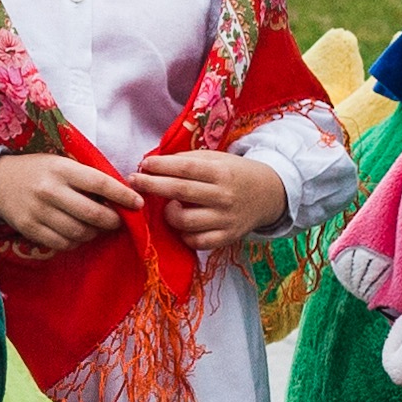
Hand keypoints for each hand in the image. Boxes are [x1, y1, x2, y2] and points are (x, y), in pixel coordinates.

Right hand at [0, 149, 135, 254]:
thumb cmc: (38, 170)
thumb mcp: (61, 163)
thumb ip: (86, 178)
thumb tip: (120, 196)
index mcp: (61, 169)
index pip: (100, 183)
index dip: (123, 195)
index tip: (138, 204)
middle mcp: (50, 190)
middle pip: (93, 214)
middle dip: (112, 220)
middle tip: (117, 220)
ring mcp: (38, 212)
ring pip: (79, 232)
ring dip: (94, 233)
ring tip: (95, 226)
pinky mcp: (30, 229)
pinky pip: (62, 243)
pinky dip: (76, 242)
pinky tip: (77, 233)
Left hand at [128, 148, 286, 254]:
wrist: (269, 195)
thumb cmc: (234, 173)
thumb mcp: (217, 159)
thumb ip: (189, 161)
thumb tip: (154, 163)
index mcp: (221, 173)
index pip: (186, 169)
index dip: (162, 166)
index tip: (143, 164)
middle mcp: (224, 196)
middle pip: (181, 192)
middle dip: (153, 186)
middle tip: (133, 181)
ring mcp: (225, 220)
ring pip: (186, 222)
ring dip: (168, 214)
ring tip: (167, 207)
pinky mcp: (227, 238)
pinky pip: (197, 242)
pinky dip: (184, 235)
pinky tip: (181, 225)